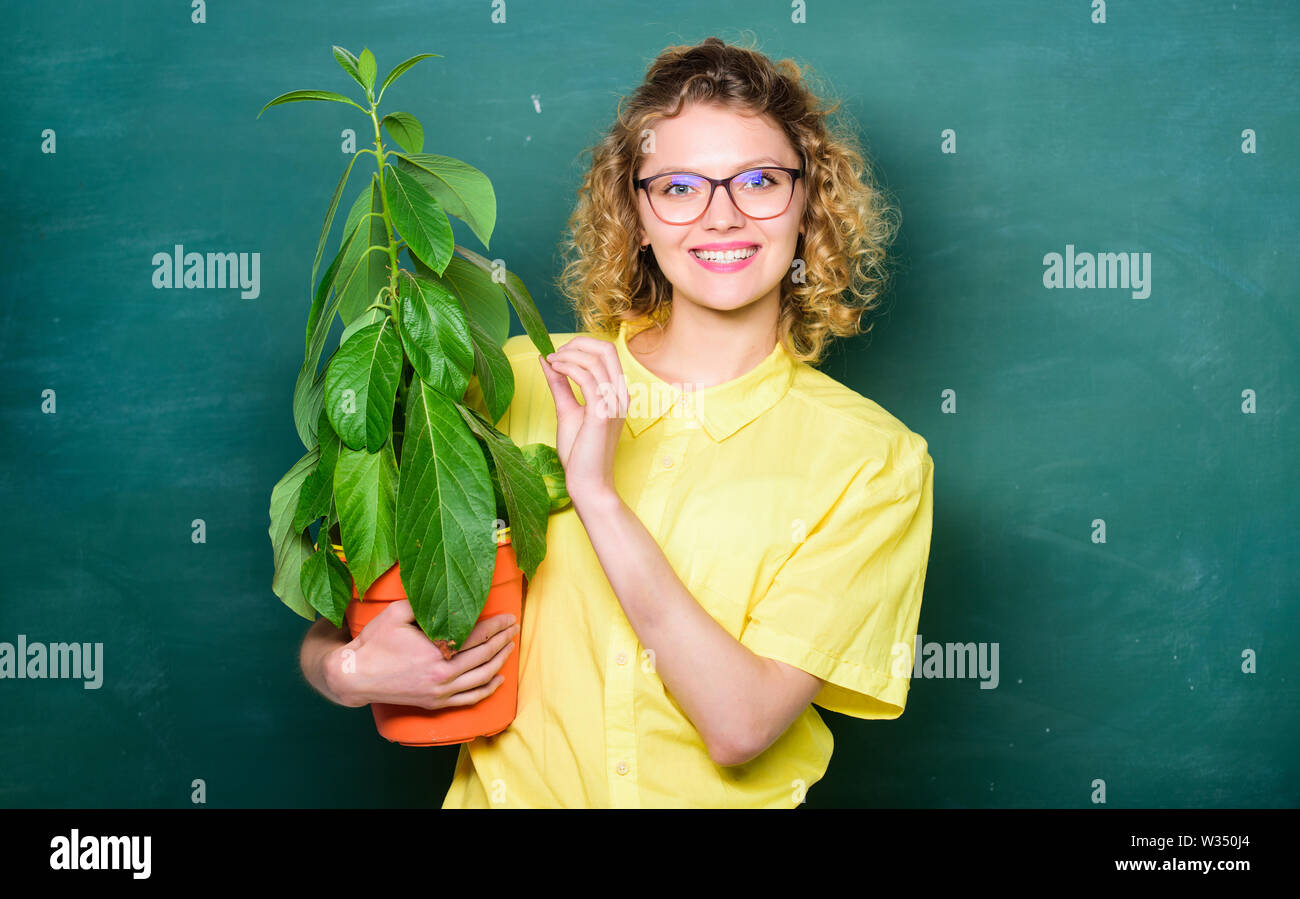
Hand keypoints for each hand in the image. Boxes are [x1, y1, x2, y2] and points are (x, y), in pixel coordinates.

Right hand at [326, 599, 518, 709]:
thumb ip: (424, 603)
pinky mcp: (436, 703)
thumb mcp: (396, 613)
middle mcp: (442, 676)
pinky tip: (499, 678)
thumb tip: (447, 590)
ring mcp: (440, 693)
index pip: (477, 636)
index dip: (496, 626)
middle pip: (484, 656)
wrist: (355, 676)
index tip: (509, 616)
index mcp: (435, 652)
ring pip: (482, 678)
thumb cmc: (374, 642)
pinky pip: (470, 698)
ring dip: (500, 661)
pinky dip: (488, 689)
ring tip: (510, 646)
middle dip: (503, 640)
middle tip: (515, 627)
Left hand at [537, 336, 628, 506]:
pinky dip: (569, 368)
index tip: (558, 354)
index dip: (581, 345)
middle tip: (555, 354)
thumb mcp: (567, 410)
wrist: (588, 482)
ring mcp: (614, 404)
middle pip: (606, 349)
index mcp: (616, 393)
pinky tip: (554, 369)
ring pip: (596, 360)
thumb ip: (560, 384)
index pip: (607, 353)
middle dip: (577, 344)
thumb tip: (546, 359)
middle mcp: (620, 395)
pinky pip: (588, 379)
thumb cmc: (580, 452)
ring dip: (569, 355)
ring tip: (551, 362)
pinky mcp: (603, 414)